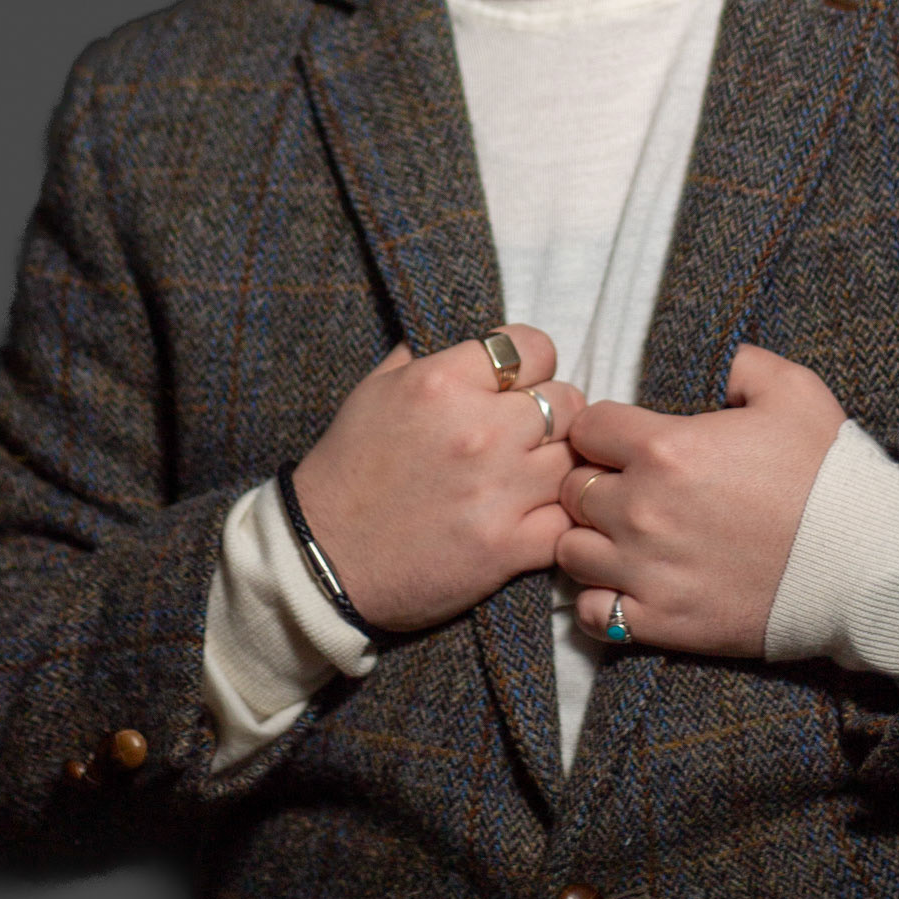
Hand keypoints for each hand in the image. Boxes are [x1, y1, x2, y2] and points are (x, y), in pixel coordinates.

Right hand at [293, 325, 583, 631]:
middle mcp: (478, 430)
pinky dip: (561, 519)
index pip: (534, 346)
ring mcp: (497, 491)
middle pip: (567, 400)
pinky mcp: (507, 547)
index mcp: (444, 383)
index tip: (518, 385)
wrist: (322, 560)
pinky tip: (539, 516)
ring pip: (576, 459)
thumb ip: (431, 355)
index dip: (532, 364)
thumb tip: (477, 337)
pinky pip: (569, 520)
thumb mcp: (377, 389)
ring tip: (534, 475)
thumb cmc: (348, 469)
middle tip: (530, 434)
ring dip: (559, 466)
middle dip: (553, 414)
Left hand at [556, 343, 846, 655]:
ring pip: (571, 551)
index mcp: (667, 447)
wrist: (865, 562)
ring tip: (625, 535)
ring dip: (592, 539)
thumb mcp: (792, 390)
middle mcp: (644, 509)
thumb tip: (714, 362)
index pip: (587, 427)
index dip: (604, 429)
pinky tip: (629, 582)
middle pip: (572, 489)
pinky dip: (602, 599)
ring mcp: (649, 570)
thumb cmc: (828, 473)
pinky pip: (595, 613)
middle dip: (594, 481)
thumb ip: (738, 362)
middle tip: (627, 487)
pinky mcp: (663, 622)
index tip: (626, 440)